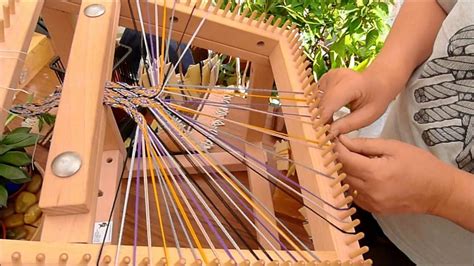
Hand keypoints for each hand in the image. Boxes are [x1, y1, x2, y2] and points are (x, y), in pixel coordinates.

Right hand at [317, 68, 394, 134]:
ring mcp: (329, 76)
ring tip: (331, 121)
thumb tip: (330, 133)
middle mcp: (337, 77)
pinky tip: (330, 110)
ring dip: (321, 112)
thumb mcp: (368, 116)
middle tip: (329, 131)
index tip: (323, 134)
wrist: (378, 80)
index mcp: (351, 84)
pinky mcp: (324, 78)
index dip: (323, 120)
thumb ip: (348, 125)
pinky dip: (321, 106)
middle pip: (321, 103)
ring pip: (317, 100)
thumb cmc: (376, 97)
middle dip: (322, 119)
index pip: (329, 104)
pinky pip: (317, 96)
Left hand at [334, 135, 453, 214]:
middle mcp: (369, 191)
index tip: (335, 139)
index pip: (344, 159)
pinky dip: (354, 184)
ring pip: (346, 184)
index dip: (337, 147)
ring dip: (347, 171)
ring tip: (358, 161)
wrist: (439, 191)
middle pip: (342, 172)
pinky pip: (355, 195)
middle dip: (341, 158)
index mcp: (374, 173)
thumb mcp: (393, 147)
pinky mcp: (374, 210)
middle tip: (345, 147)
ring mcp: (371, 203)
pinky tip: (364, 176)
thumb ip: (365, 144)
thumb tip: (343, 140)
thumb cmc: (420, 165)